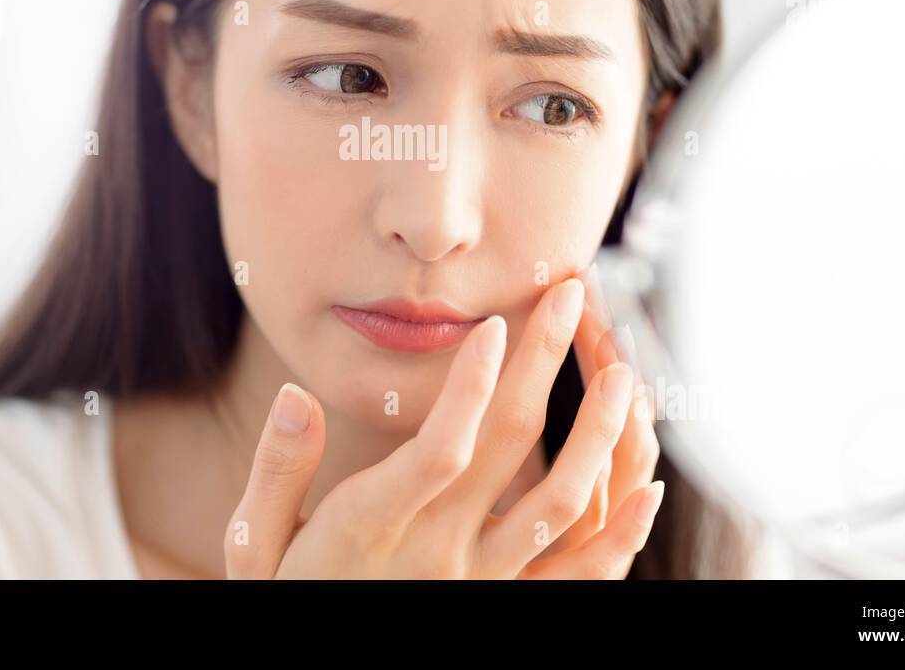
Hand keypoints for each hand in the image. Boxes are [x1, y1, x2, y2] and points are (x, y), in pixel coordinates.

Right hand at [223, 276, 664, 578]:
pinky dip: (620, 535)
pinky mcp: (508, 610)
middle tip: (571, 294)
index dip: (471, 384)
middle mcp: (436, 554)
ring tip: (620, 371)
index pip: (439, 447)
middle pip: (509, 448)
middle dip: (544, 362)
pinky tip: (649, 490)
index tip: (496, 324)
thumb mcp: (255, 547)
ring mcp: (480, 586)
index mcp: (371, 526)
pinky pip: (577, 576)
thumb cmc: (290, 601)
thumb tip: (295, 395)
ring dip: (597, 432)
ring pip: (558, 503)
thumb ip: (277, 472)